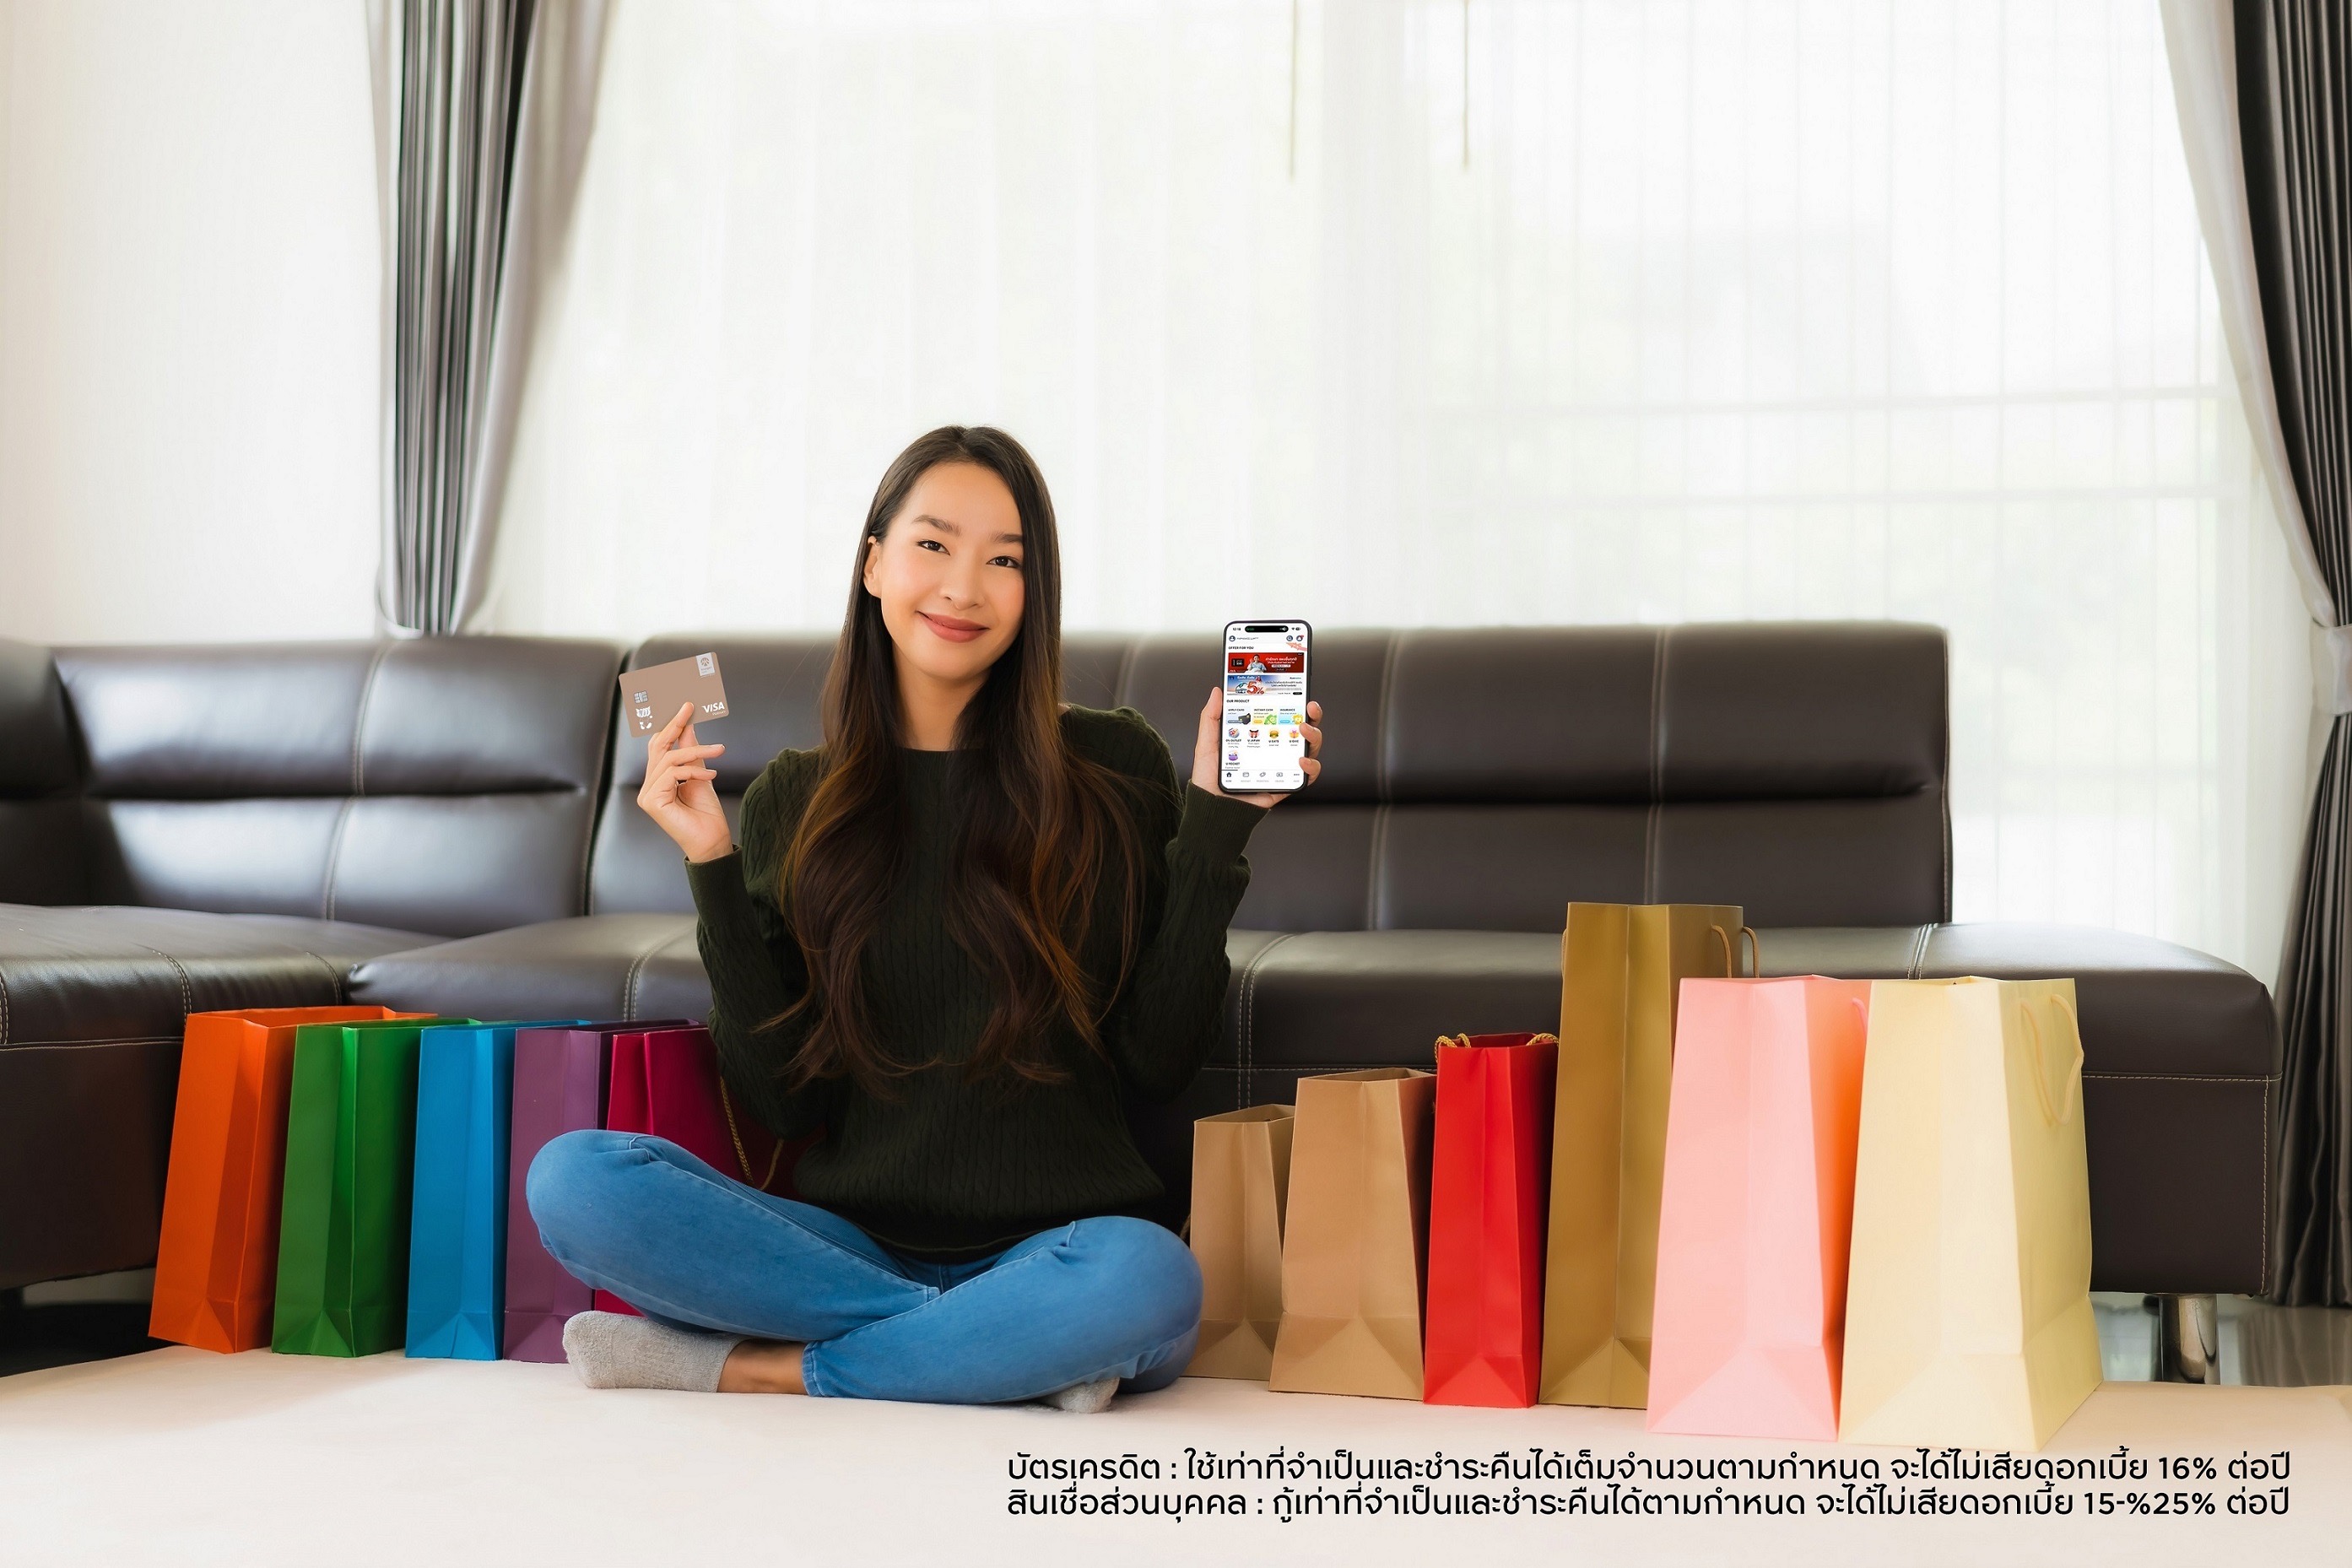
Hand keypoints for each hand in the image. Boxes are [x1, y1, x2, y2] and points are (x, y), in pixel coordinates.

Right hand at [637, 702, 732, 862]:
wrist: (712, 840)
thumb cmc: (706, 812)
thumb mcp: (701, 773)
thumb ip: (691, 750)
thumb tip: (688, 723)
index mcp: (658, 779)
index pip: (660, 745)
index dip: (670, 723)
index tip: (684, 703)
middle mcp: (649, 785)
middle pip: (658, 746)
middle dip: (674, 723)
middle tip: (690, 705)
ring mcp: (647, 794)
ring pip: (669, 758)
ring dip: (696, 750)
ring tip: (719, 751)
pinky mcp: (651, 801)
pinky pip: (672, 774)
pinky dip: (694, 771)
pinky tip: (711, 776)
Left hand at [1192, 688, 1321, 808]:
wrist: (1211, 808)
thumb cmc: (1210, 777)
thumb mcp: (1207, 743)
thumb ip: (1211, 717)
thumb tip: (1217, 691)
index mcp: (1259, 736)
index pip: (1282, 715)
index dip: (1294, 702)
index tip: (1299, 690)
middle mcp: (1274, 749)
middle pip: (1303, 729)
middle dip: (1312, 716)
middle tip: (1309, 708)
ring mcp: (1282, 766)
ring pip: (1310, 749)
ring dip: (1314, 737)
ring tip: (1303, 731)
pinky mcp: (1285, 785)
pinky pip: (1307, 776)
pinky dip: (1311, 767)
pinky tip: (1301, 760)